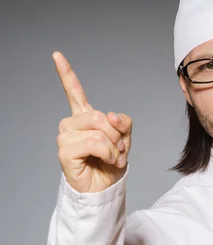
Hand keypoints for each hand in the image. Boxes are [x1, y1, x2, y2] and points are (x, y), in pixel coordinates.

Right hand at [53, 51, 131, 192]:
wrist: (105, 188)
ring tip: (113, 158)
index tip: (56, 55)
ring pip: (98, 130)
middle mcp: (71, 124)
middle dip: (116, 134)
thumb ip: (122, 122)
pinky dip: (107, 153)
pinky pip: (94, 143)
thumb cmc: (111, 163)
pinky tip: (107, 161)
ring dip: (113, 146)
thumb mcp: (124, 138)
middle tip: (119, 150)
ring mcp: (65, 137)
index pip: (74, 91)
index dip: (65, 73)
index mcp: (84, 117)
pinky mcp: (64, 151)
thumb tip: (109, 115)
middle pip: (99, 115)